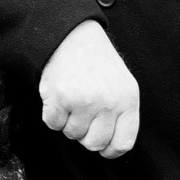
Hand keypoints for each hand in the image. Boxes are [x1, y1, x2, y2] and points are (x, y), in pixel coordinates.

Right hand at [39, 19, 139, 158]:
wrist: (70, 31)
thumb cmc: (94, 58)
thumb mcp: (121, 81)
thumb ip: (121, 112)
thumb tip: (111, 144)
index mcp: (128, 99)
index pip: (123, 143)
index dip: (108, 148)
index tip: (100, 141)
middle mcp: (109, 102)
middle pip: (94, 143)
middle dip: (84, 132)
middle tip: (80, 111)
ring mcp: (84, 101)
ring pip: (72, 134)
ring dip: (67, 120)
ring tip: (70, 96)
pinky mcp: (60, 97)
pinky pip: (52, 123)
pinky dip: (51, 113)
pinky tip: (57, 94)